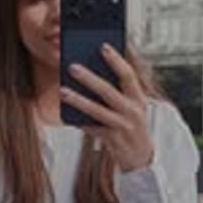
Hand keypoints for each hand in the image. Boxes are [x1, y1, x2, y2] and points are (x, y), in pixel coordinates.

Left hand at [60, 43, 153, 172]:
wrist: (140, 156)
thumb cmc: (131, 124)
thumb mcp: (131, 106)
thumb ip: (117, 91)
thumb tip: (91, 73)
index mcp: (138, 98)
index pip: (128, 75)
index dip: (116, 60)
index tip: (102, 46)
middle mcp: (133, 111)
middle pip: (108, 91)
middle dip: (89, 78)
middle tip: (71, 66)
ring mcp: (123, 126)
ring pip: (97, 110)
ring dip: (78, 100)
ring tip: (63, 90)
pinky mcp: (113, 140)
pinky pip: (92, 128)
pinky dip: (79, 120)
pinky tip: (66, 113)